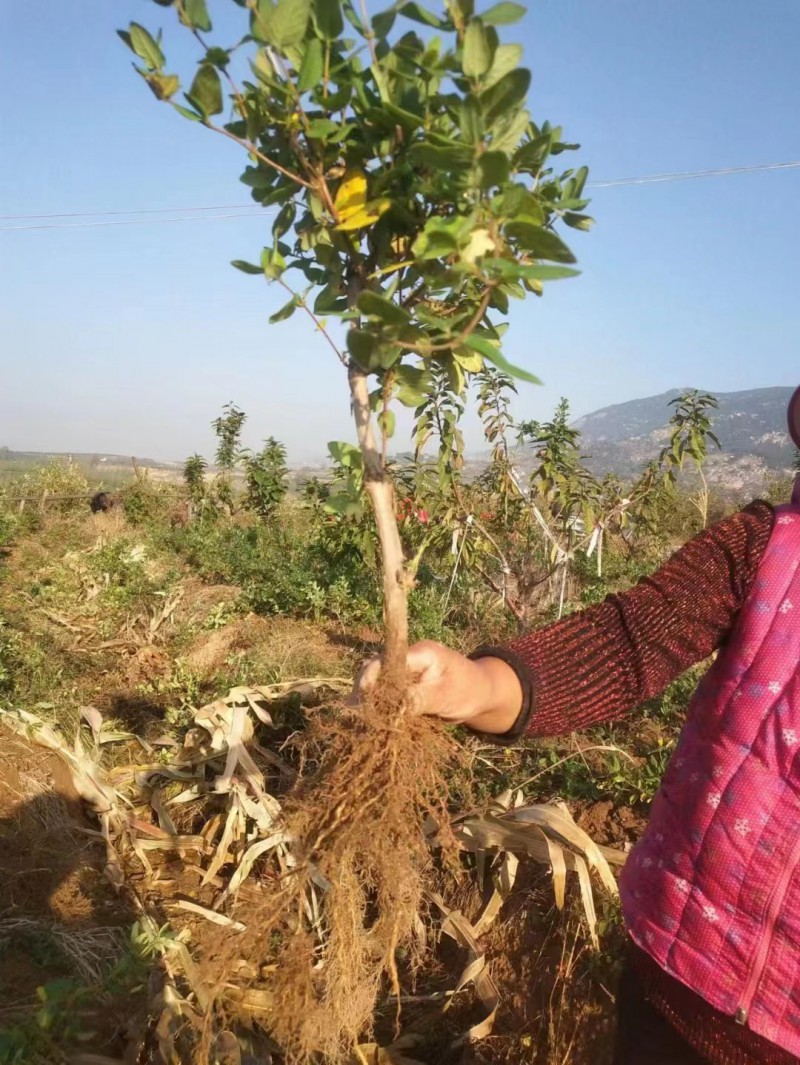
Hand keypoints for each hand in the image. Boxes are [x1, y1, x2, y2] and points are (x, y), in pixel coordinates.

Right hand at [352, 640, 522, 734]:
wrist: (482, 695)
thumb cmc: (469, 691)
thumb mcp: (445, 696)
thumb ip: (418, 700)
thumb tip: (393, 710)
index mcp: (421, 653)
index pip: (388, 659)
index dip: (371, 676)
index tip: (360, 698)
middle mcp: (409, 659)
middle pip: (377, 670)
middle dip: (364, 690)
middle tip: (353, 713)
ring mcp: (406, 673)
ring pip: (378, 683)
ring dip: (368, 700)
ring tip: (355, 719)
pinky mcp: (405, 687)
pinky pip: (386, 694)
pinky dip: (378, 706)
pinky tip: (368, 720)